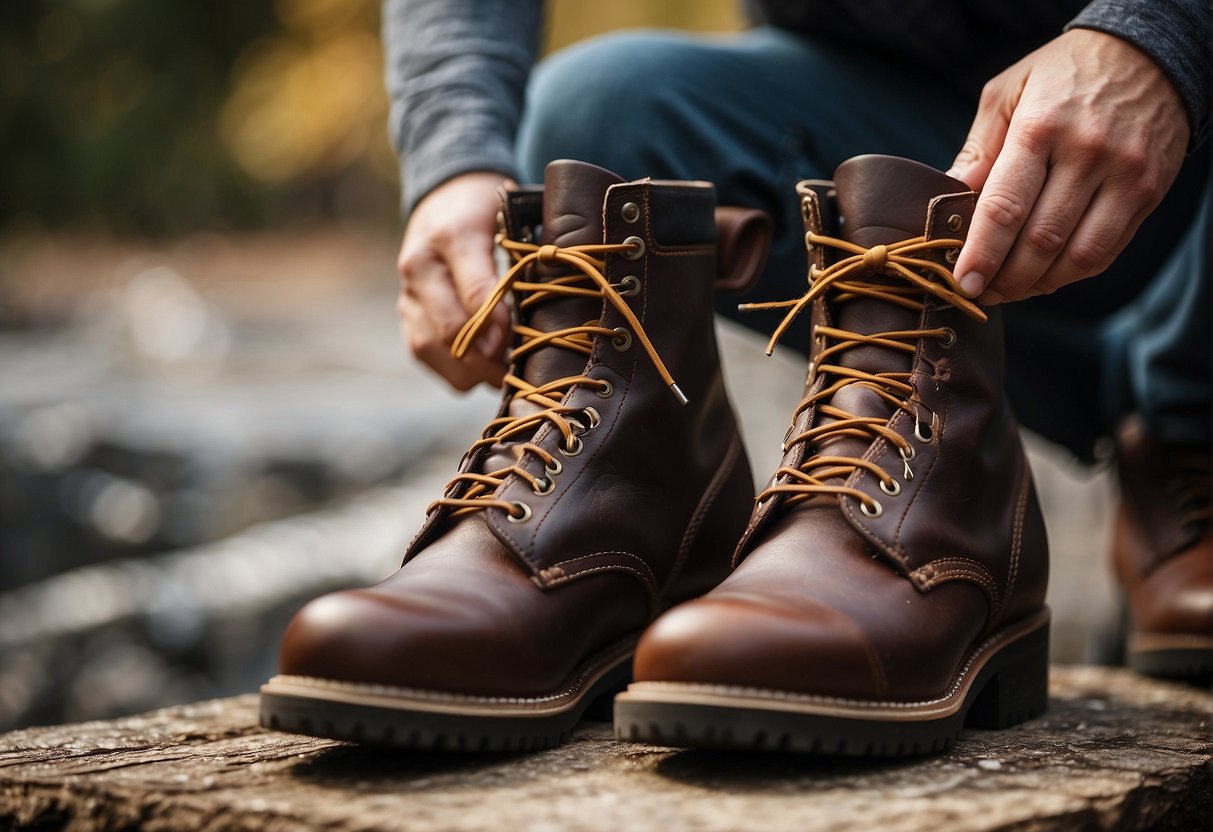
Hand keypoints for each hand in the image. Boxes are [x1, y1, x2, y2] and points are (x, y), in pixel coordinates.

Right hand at [396, 172, 512, 389]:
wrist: (445, 202)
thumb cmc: (487, 213)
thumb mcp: (510, 221)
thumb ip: (518, 262)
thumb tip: (528, 321)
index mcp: (450, 236)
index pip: (475, 292)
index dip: (500, 325)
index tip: (523, 343)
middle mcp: (418, 266)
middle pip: (448, 329)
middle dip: (487, 356)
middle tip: (518, 367)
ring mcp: (407, 292)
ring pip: (431, 349)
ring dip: (469, 369)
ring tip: (502, 371)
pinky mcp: (404, 314)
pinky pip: (423, 354)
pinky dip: (453, 368)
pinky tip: (481, 366)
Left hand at [947, 29, 1188, 303]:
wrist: (1149, 53)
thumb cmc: (1062, 75)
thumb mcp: (1008, 93)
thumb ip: (979, 148)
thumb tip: (949, 197)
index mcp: (1042, 127)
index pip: (1006, 207)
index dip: (981, 253)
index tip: (961, 281)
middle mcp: (1088, 153)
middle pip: (1040, 239)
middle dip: (1003, 278)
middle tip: (978, 293)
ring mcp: (1124, 175)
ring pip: (1075, 255)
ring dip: (1036, 285)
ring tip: (1006, 292)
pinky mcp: (1148, 192)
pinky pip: (1105, 251)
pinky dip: (1069, 275)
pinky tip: (1043, 278)